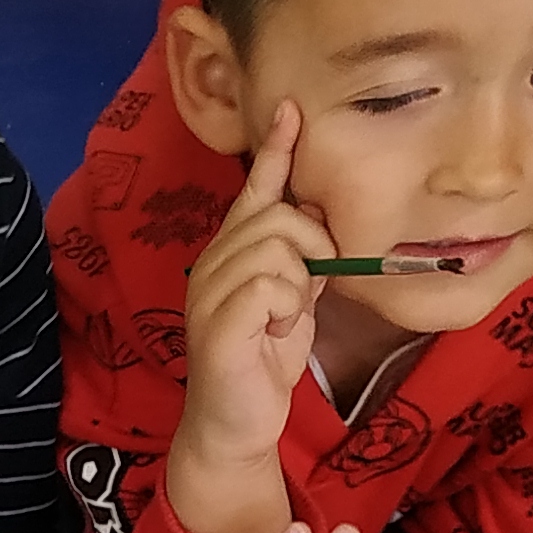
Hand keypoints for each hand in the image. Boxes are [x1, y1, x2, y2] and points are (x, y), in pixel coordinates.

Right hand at [166, 99, 330, 532]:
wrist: (235, 423)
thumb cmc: (263, 360)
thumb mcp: (294, 301)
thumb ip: (303, 261)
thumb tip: (323, 225)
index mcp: (233, 252)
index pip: (255, 189)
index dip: (275, 150)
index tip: (292, 110)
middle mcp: (213, 261)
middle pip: (279, 216)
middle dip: (311, 247)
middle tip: (305, 291)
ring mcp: (209, 289)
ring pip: (277, 248)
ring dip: (297, 286)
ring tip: (282, 318)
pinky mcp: (216, 320)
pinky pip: (268, 285)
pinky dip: (285, 307)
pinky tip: (274, 331)